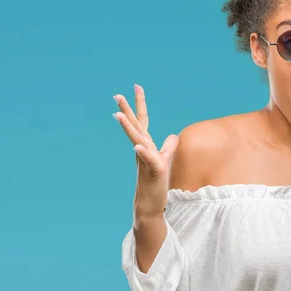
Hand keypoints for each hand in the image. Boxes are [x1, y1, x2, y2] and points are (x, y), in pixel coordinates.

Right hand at [113, 84, 178, 214]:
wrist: (150, 204)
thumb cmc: (155, 182)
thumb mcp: (164, 160)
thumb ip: (168, 147)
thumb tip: (173, 135)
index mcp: (146, 144)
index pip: (142, 120)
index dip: (140, 103)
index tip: (136, 86)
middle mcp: (143, 149)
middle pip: (135, 126)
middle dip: (126, 110)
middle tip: (116, 94)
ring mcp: (145, 160)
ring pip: (136, 140)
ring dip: (127, 128)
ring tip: (117, 115)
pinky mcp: (153, 171)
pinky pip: (147, 160)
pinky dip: (142, 152)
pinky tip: (136, 146)